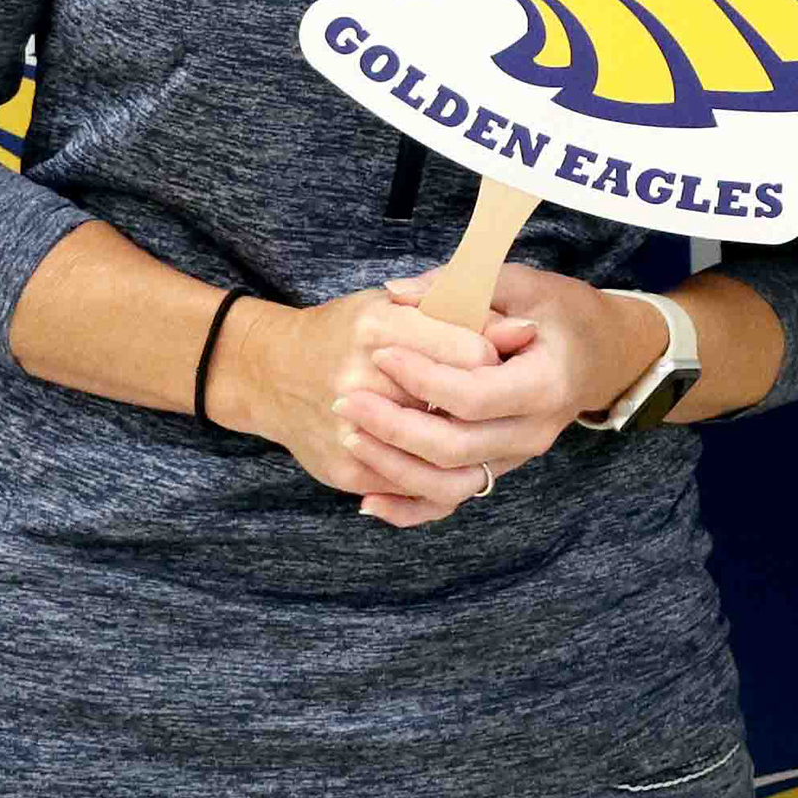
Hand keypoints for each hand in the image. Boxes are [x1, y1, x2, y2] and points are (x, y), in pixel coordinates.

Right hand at [211, 284, 503, 525]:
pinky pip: (413, 491)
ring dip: (475, 452)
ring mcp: (352, 431)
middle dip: (489, 409)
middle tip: (503, 403)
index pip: (470, 354)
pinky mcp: (346, 471)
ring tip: (486, 437)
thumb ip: (460, 314)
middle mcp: (361, 379)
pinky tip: (458, 463)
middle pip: (458, 408)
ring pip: (443, 460)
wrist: (271, 372)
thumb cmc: (345, 330)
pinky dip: (444, 480)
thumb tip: (527, 331)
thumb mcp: (398, 306)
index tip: (505, 360)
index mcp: (379, 327)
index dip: (497, 361)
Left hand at [339, 260, 664, 502]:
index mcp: (544, 384)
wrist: (603, 355)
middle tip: (348, 399)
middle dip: (395, 427)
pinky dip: (410, 509)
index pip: (475, 396)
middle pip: (456, 448)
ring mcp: (516, 457)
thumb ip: (460, 286)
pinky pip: (452, 499)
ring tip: (351, 436)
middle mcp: (532, 432)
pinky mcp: (499, 468)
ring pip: (449, 484)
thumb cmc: (562, 311)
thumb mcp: (522, 283)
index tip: (381, 353)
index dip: (423, 379)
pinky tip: (369, 502)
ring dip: (394, 468)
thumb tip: (396, 293)